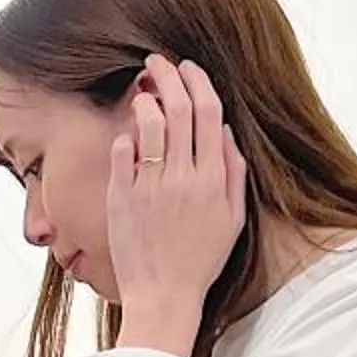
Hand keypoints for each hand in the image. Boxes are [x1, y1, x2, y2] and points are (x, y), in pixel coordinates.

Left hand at [107, 56, 246, 356]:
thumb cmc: (201, 259)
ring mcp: (151, 185)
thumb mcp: (232, 219)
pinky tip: (128, 130)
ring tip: (142, 89)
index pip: (210, 113)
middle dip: (169, 75)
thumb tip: (226, 133)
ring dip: (145, 98)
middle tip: (158, 61)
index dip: (199, 83)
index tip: (190, 68)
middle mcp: (184, 176)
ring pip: (149, 123)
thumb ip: (233, 173)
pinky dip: (126, 134)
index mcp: (214, 178)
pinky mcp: (122, 196)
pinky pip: (122, 151)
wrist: (164, 295)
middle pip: (179, 108)